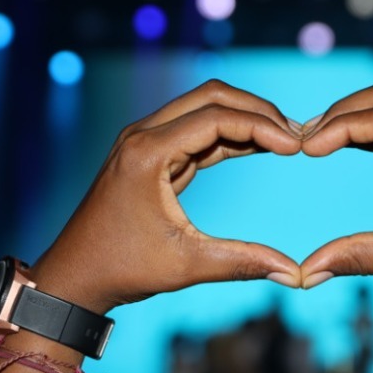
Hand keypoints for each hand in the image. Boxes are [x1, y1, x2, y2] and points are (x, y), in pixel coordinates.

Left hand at [31, 80, 303, 314]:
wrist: (76, 275)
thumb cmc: (122, 269)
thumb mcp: (186, 265)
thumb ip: (242, 262)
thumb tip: (294, 274)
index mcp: (147, 152)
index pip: (216, 117)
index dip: (262, 126)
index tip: (297, 146)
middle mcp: (143, 136)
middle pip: (211, 97)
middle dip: (257, 111)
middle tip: (297, 135)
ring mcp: (144, 142)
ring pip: (203, 110)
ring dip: (244, 120)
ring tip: (286, 141)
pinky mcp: (150, 156)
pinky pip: (195, 133)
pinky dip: (228, 137)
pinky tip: (260, 148)